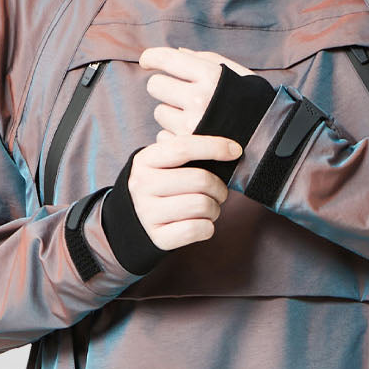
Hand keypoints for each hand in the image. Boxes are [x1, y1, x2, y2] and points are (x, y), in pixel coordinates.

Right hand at [128, 133, 241, 249]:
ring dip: (214, 208)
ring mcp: (148, 212)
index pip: (183, 147)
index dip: (214, 146)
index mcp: (146, 160)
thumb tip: (213, 131)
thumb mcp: (164, 159)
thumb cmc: (161, 185)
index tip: (235, 151)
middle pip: (200, 179)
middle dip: (219, 187)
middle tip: (218, 192)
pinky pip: (197, 229)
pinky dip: (207, 227)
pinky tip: (200, 223)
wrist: (134, 219)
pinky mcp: (157, 237)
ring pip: (202, 205)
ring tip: (207, 208)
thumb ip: (185, 141)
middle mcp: (143, 185)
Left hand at [138, 46, 257, 142]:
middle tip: (178, 94)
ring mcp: (192, 125)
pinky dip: (175, 135)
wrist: (274, 147)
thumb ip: (209, 61)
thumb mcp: (241, 77)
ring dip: (171, 114)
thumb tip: (178, 53)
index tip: (147, 61)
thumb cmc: (258, 108)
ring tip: (195, 119)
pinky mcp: (188, 147)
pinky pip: (164, 135)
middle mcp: (199, 99)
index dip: (152, 57)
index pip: (167, 59)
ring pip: (160, 112)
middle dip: (164, 88)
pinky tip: (194, 136)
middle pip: (156, 85)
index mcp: (212, 76)